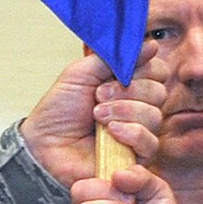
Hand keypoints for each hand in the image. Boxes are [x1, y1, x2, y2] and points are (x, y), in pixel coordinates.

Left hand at [19, 50, 167, 186]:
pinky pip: (150, 142)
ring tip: (97, 115)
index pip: (158, 71)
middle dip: (128, 90)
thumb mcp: (82, 73)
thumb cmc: (60, 110)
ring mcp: (138, 133)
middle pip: (159, 92)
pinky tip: (110, 132)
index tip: (118, 71)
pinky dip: (131, 132)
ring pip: (154, 116)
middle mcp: (138, 108)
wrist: (44, 144)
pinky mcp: (136, 158)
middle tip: (98, 95)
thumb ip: (115, 58)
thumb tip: (150, 45)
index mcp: (128, 85)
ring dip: (124, 111)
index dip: (144, 68)